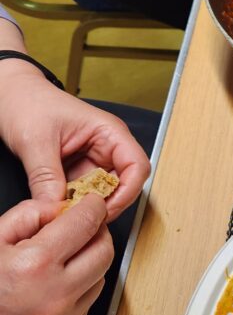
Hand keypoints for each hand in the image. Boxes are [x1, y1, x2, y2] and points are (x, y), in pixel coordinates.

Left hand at [0, 61, 150, 221]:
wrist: (9, 96)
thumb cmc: (28, 102)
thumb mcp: (35, 141)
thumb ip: (46, 177)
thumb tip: (54, 207)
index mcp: (109, 132)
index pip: (137, 166)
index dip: (127, 192)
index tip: (105, 210)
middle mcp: (106, 147)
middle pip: (124, 185)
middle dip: (106, 204)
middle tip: (82, 218)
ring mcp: (92, 160)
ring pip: (103, 194)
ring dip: (88, 206)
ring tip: (68, 214)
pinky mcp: (77, 171)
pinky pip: (83, 194)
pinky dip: (74, 204)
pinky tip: (60, 208)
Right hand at [0, 196, 112, 314]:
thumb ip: (29, 215)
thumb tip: (61, 208)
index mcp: (34, 265)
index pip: (86, 224)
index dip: (93, 207)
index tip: (92, 202)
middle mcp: (55, 296)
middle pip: (104, 252)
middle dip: (98, 233)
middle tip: (82, 228)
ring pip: (100, 279)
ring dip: (89, 263)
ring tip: (60, 262)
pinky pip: (86, 305)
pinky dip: (77, 290)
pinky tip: (52, 288)